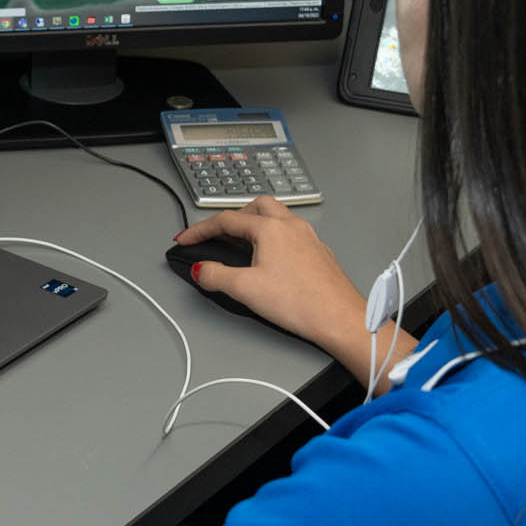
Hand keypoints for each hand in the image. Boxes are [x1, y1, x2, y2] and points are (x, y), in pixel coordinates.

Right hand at [173, 199, 370, 366]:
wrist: (340, 318)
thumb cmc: (301, 302)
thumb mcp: (246, 290)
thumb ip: (217, 276)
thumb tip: (202, 270)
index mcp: (271, 229)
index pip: (226, 220)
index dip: (200, 230)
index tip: (185, 239)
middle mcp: (291, 226)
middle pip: (255, 207)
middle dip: (232, 217)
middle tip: (216, 234)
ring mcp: (308, 238)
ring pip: (276, 216)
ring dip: (254, 223)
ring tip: (241, 242)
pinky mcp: (318, 252)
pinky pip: (291, 233)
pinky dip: (273, 237)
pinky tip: (270, 257)